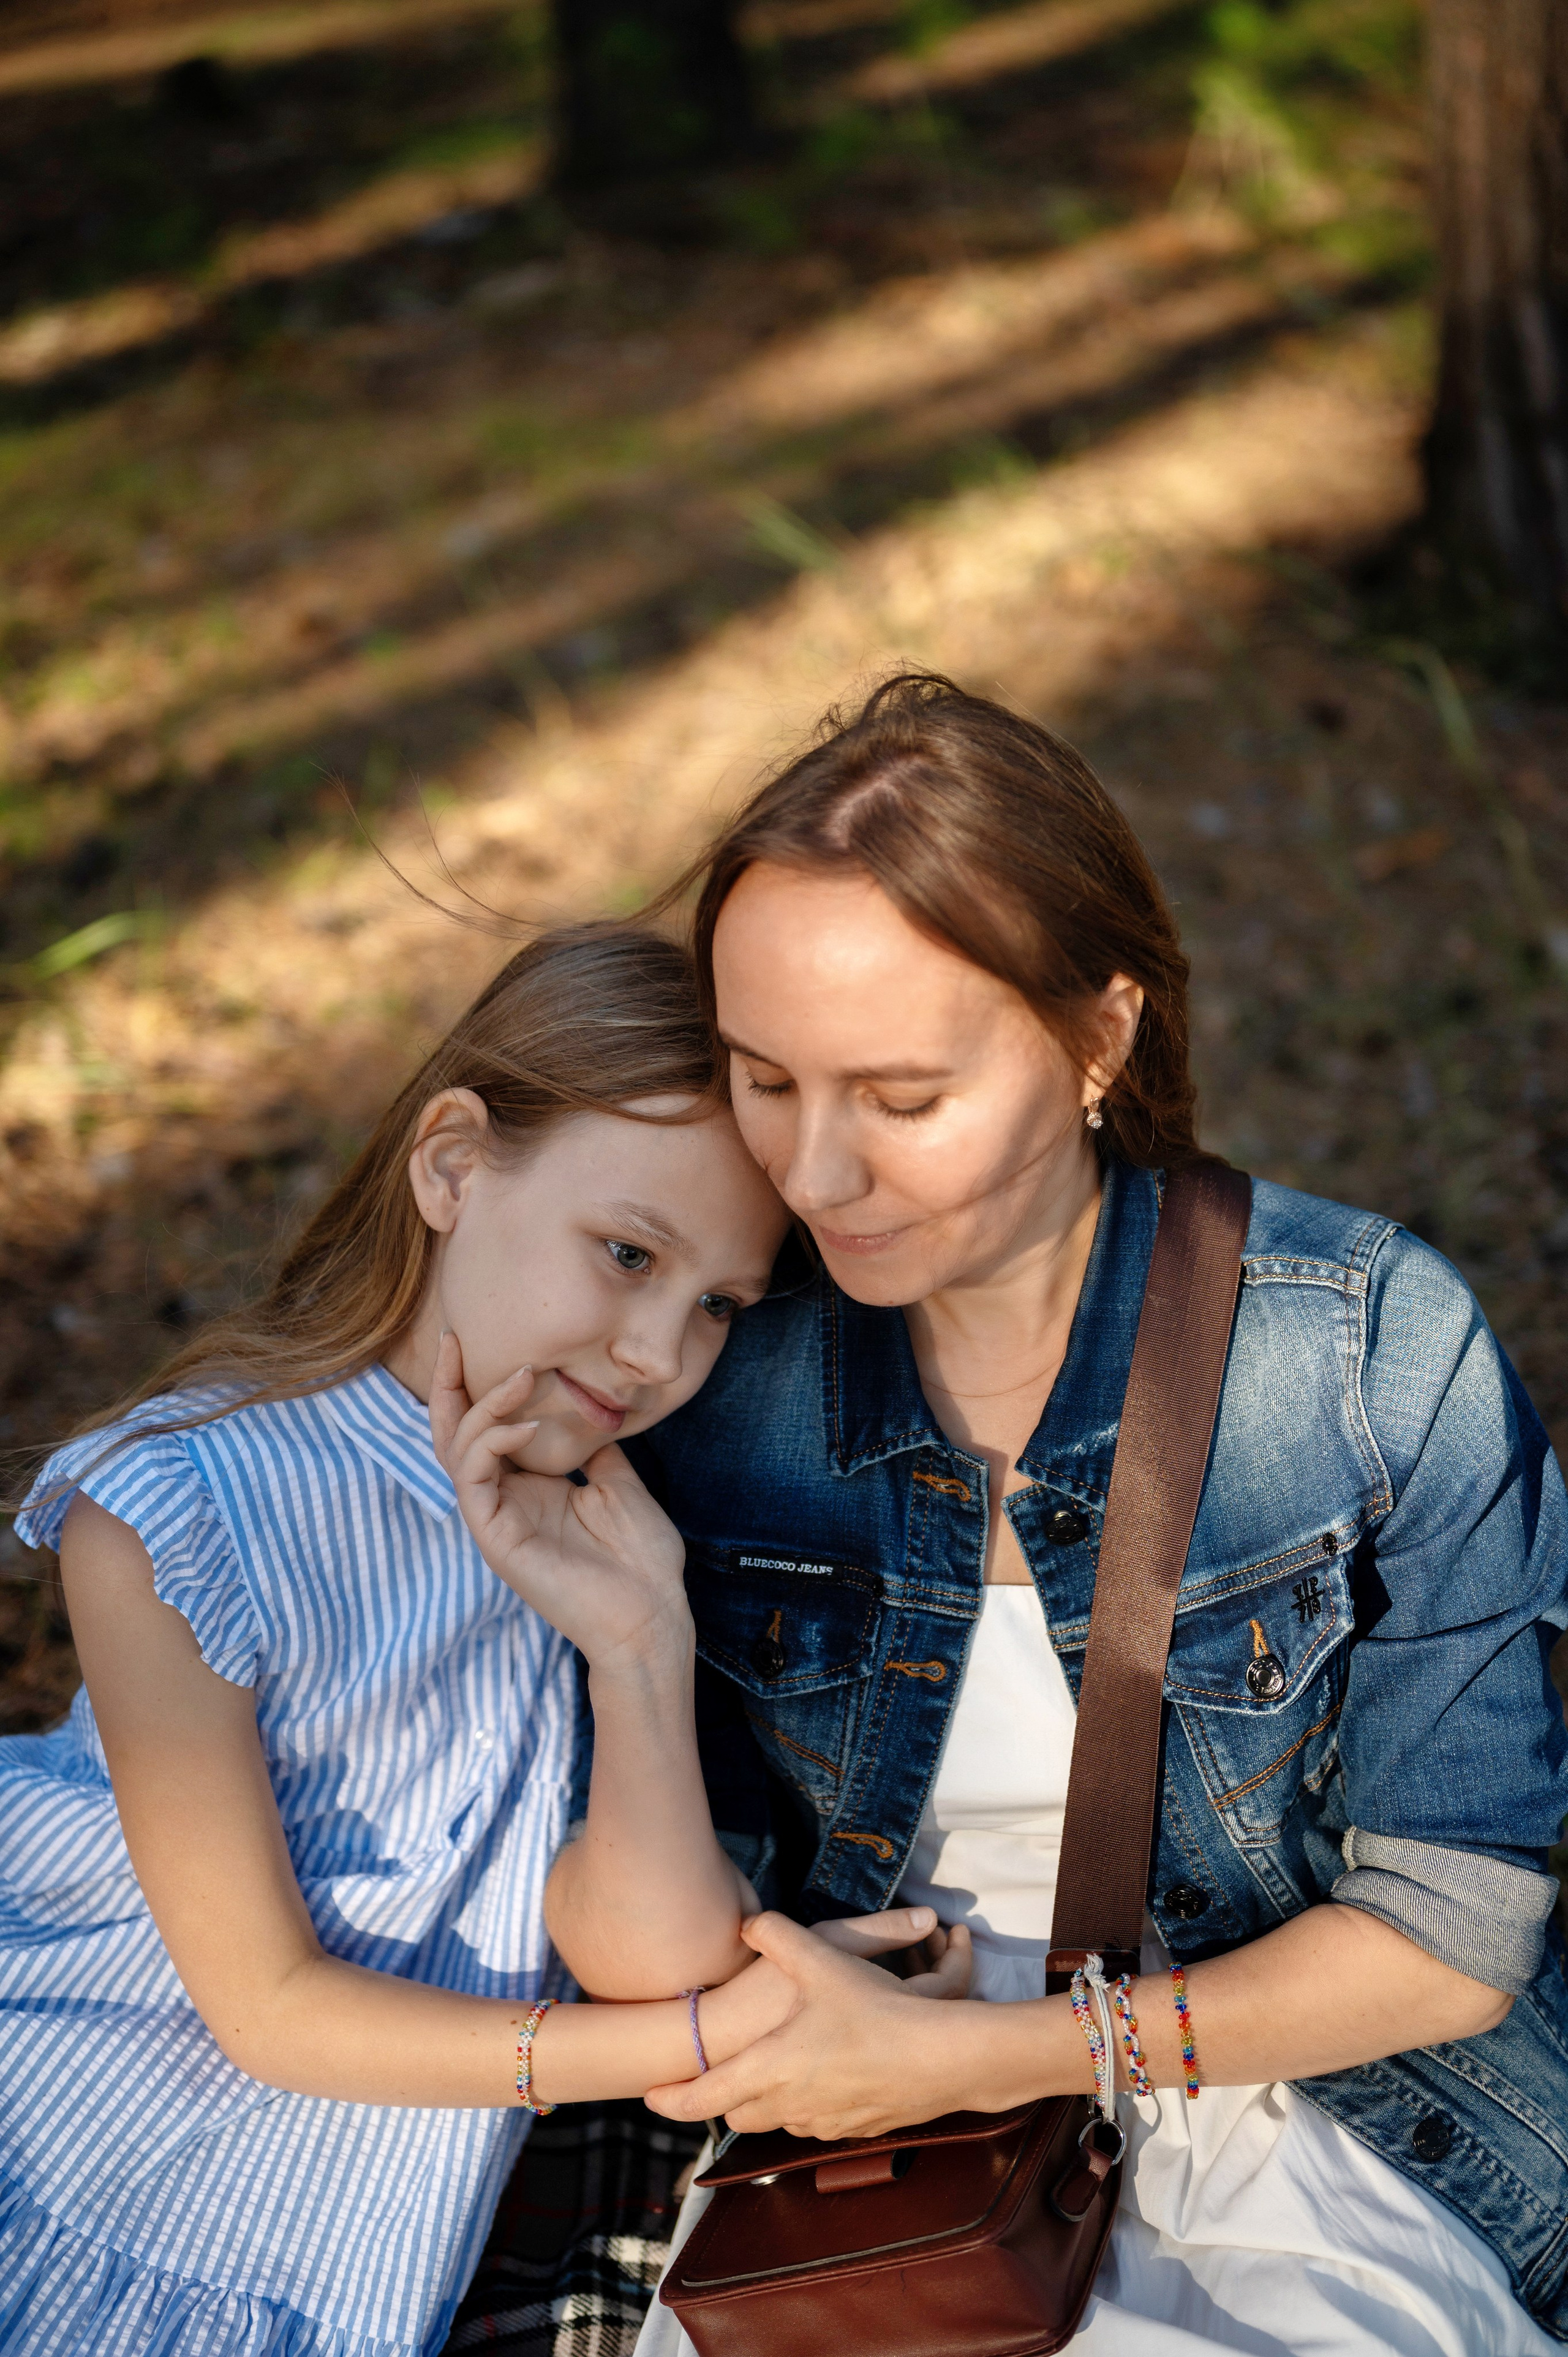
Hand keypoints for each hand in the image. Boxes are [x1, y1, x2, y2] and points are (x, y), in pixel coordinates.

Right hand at [429, 1332, 689, 1667]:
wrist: (653, 1615)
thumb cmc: (641, 1560)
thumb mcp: (620, 1485)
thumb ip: (595, 1450)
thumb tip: (592, 1410)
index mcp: (528, 1489)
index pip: (485, 1430)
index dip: (475, 1387)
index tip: (475, 1343)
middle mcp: (504, 1502)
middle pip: (453, 1436)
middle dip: (448, 1386)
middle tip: (453, 1339)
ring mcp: (496, 1521)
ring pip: (458, 1452)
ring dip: (484, 1406)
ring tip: (522, 1373)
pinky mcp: (497, 1540)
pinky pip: (474, 1481)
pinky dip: (493, 1443)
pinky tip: (526, 1423)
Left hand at [646, 1910, 987, 2136]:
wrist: (940, 2060)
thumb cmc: (876, 2011)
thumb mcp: (825, 1961)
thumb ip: (780, 1937)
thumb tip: (748, 1922)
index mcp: (770, 2068)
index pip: (704, 2096)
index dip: (672, 2098)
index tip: (648, 2096)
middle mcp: (789, 2104)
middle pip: (736, 2117)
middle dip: (721, 2102)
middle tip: (715, 2079)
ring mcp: (823, 2122)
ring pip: (777, 2122)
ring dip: (765, 2103)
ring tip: (770, 2074)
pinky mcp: (855, 2129)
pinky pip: (815, 2123)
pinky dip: (805, 2106)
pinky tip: (823, 2078)